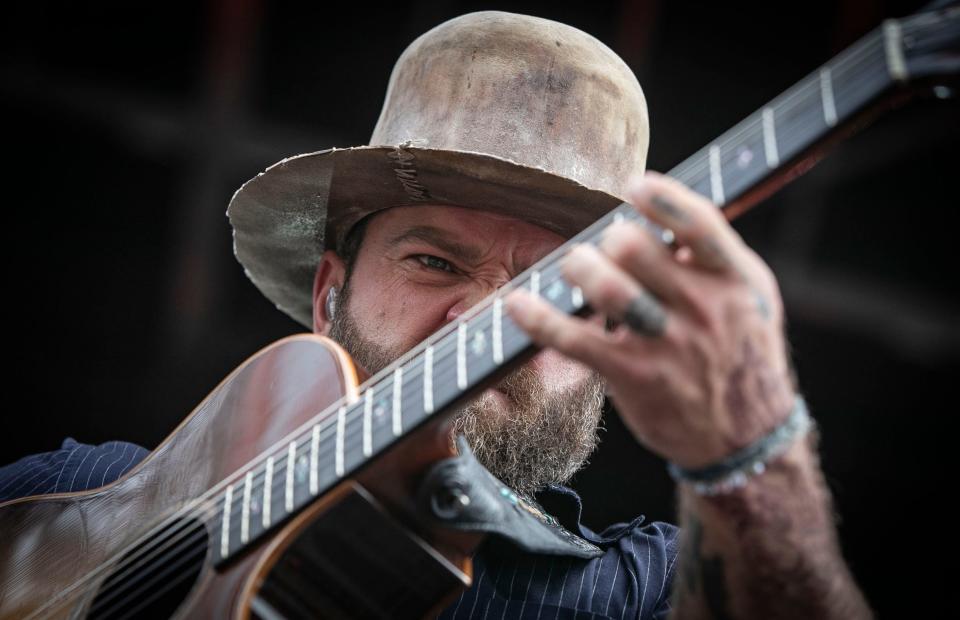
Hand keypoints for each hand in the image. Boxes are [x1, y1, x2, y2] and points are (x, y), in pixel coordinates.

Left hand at [506, 172, 795, 469]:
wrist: (746, 436)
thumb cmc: (742, 352)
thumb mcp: (750, 298)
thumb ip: (714, 258)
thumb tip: (665, 215)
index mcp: (737, 280)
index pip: (702, 227)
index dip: (664, 201)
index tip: (634, 186)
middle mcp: (705, 309)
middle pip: (640, 252)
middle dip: (611, 239)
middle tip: (603, 243)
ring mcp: (668, 345)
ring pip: (610, 291)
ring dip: (580, 268)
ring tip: (574, 265)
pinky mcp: (634, 376)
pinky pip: (576, 340)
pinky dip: (540, 319)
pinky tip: (517, 304)